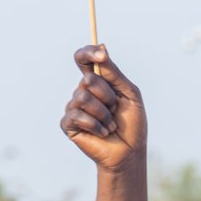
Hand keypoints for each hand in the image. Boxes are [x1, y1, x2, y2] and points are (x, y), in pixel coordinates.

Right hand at [60, 46, 146, 171]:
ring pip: (82, 97)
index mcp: (97, 82)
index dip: (88, 52)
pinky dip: (95, 125)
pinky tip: (103, 133)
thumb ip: (114, 73)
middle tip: (115, 110)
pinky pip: (77, 115)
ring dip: (103, 113)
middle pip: (88, 79)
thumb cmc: (131, 124)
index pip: (83, 59)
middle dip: (107, 95)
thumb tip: (102, 48)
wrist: (129, 152)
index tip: (102, 55)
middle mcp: (83, 92)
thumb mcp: (129, 94)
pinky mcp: (68, 124)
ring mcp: (74, 108)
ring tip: (111, 125)